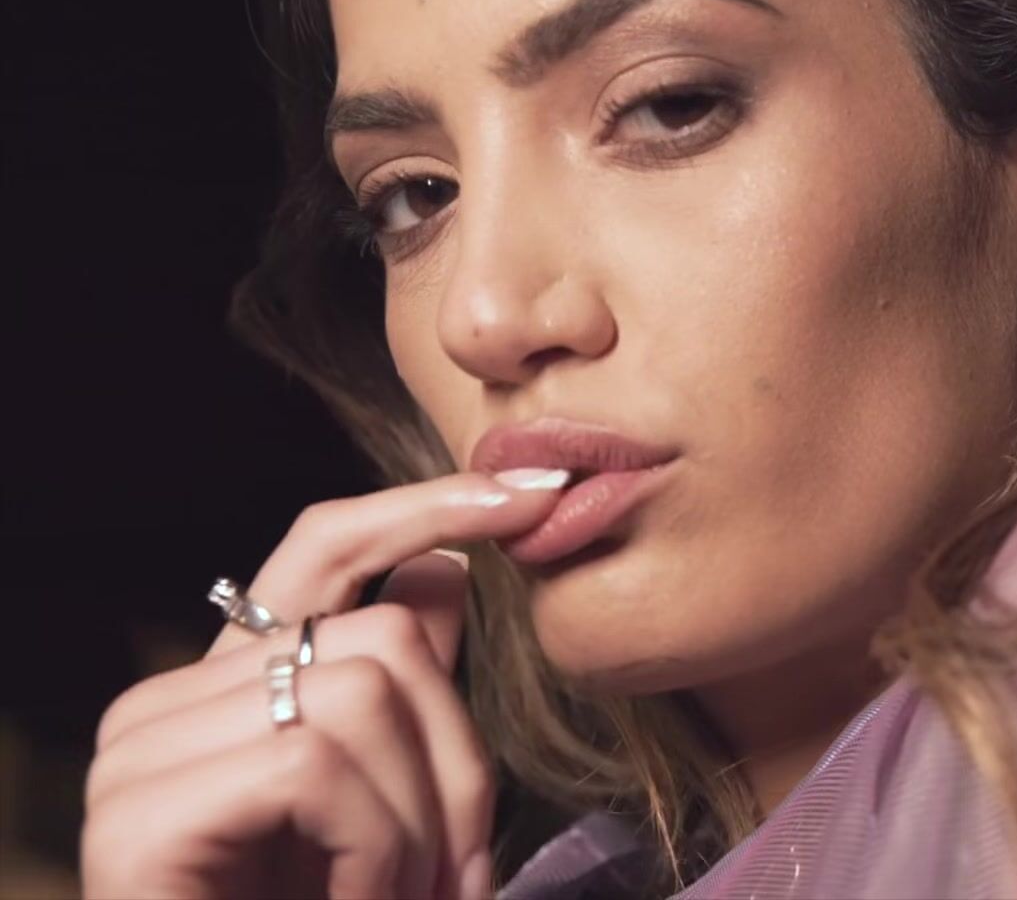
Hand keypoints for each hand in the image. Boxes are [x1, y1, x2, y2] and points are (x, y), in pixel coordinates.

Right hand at [81, 471, 567, 898]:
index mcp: (232, 689)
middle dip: (460, 766)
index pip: (327, 545)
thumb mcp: (391, 813)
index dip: (432, 505)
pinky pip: (317, 767)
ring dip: (423, 826)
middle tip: (455, 880)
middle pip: (383, 640)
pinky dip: (375, 854)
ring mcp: (141, 752)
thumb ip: (405, 698)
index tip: (538, 494)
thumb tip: (446, 573)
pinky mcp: (139, 808)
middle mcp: (169, 703)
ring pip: (365, 696)